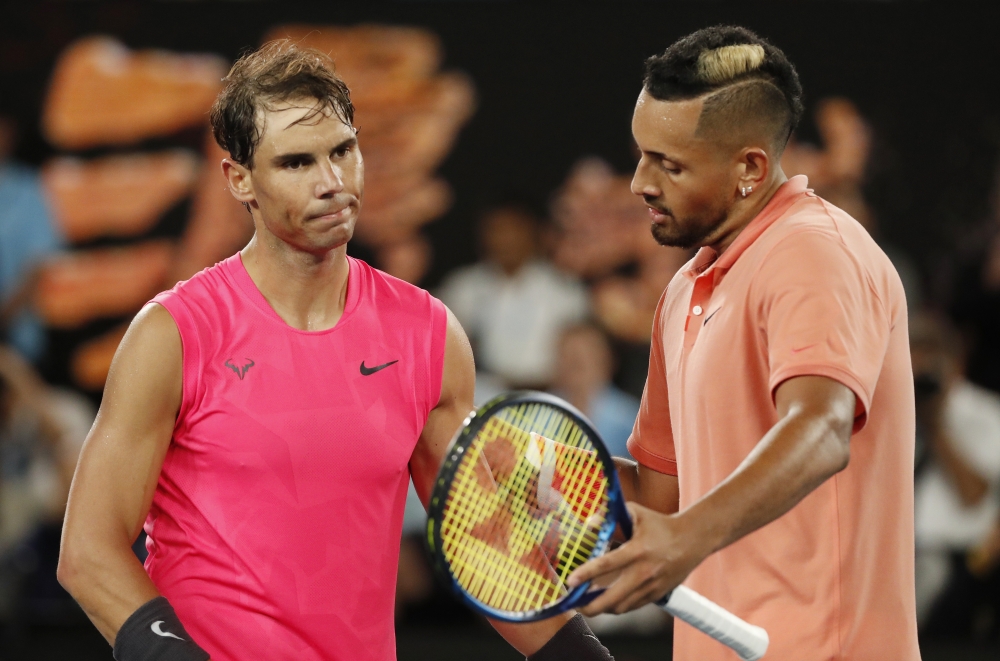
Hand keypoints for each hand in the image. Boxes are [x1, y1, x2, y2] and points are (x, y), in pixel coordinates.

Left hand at [566, 502, 709, 615]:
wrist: (694, 539)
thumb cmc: (662, 525)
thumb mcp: (637, 513)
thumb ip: (613, 516)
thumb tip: (590, 522)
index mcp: (637, 550)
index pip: (606, 565)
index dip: (586, 574)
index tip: (570, 582)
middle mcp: (644, 572)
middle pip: (612, 599)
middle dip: (590, 606)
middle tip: (574, 604)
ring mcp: (651, 586)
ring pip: (621, 607)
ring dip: (602, 608)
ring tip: (588, 604)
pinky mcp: (658, 595)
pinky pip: (633, 606)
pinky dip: (618, 606)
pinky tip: (608, 601)